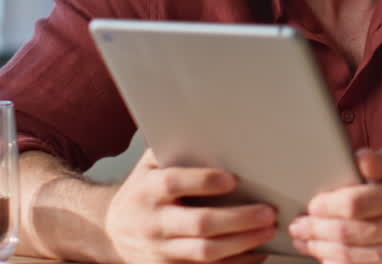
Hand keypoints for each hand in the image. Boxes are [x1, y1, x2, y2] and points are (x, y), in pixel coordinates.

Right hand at [104, 149, 276, 263]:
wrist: (114, 231)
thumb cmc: (143, 191)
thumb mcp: (149, 167)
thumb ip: (176, 150)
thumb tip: (212, 130)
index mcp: (147, 190)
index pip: (174, 183)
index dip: (204, 181)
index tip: (233, 179)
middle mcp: (153, 222)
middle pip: (198, 223)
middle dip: (237, 219)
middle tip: (267, 212)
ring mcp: (160, 251)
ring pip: (205, 252)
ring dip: (242, 243)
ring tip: (268, 231)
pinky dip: (235, 263)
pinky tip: (256, 251)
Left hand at [289, 148, 381, 263]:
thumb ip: (380, 160)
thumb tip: (360, 158)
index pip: (357, 204)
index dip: (328, 206)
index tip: (312, 205)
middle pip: (348, 233)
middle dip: (316, 230)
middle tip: (298, 226)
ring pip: (350, 257)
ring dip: (320, 250)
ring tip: (304, 241)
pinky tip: (325, 256)